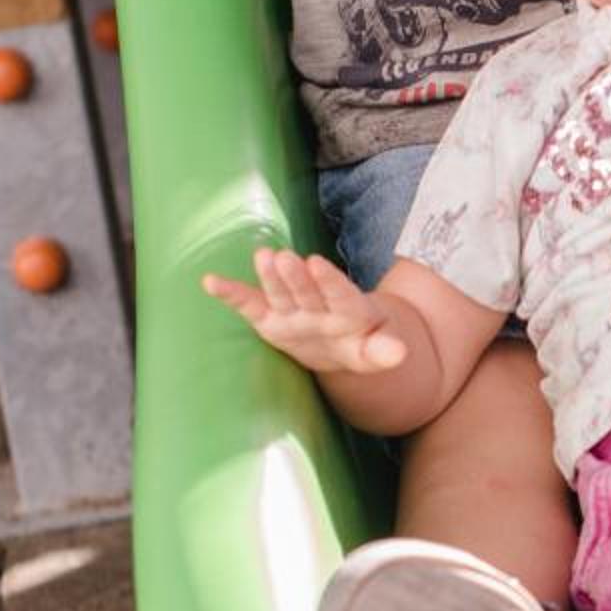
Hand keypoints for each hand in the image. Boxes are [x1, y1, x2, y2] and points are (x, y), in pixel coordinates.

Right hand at [202, 247, 411, 377]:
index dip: (328, 279)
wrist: (344, 339)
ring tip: (261, 257)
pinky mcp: (269, 317)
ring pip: (280, 291)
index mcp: (347, 309)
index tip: (316, 263)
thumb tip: (400, 353)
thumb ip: (384, 351)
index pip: (339, 293)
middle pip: (306, 290)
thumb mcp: (375, 350)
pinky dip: (231, 294)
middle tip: (284, 257)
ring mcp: (292, 308)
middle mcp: (317, 303)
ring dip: (270, 276)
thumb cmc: (362, 341)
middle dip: (295, 276)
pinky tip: (210, 281)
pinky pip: (250, 304)